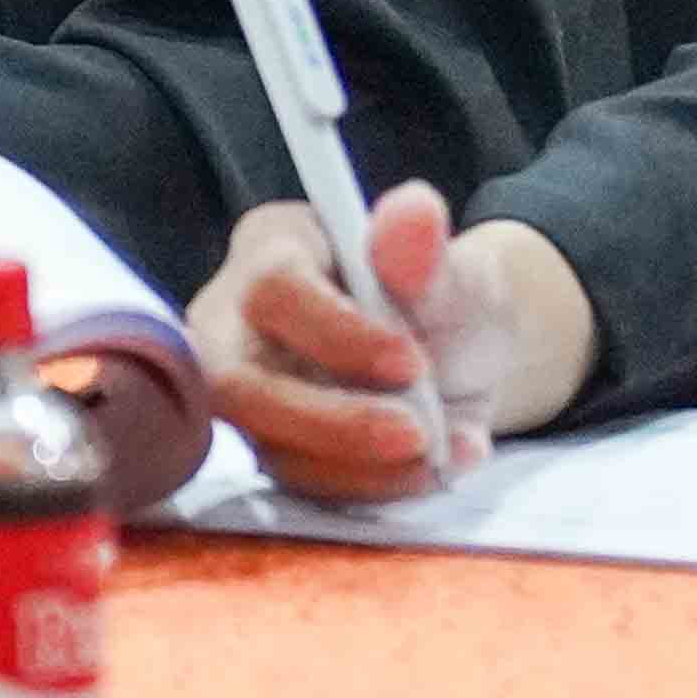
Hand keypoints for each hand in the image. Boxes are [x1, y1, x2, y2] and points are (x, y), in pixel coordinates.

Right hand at [192, 180, 593, 502]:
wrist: (459, 361)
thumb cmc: (444, 299)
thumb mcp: (455, 271)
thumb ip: (427, 253)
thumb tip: (414, 210)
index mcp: (273, 248)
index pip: (273, 289)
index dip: (336, 333)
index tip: (413, 361)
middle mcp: (237, 321)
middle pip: (238, 383)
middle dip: (331, 422)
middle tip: (418, 436)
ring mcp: (249, 391)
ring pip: (268, 445)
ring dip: (362, 464)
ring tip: (442, 451)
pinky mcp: (272, 446)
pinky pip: (302, 485)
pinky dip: (372, 487)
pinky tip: (429, 469)